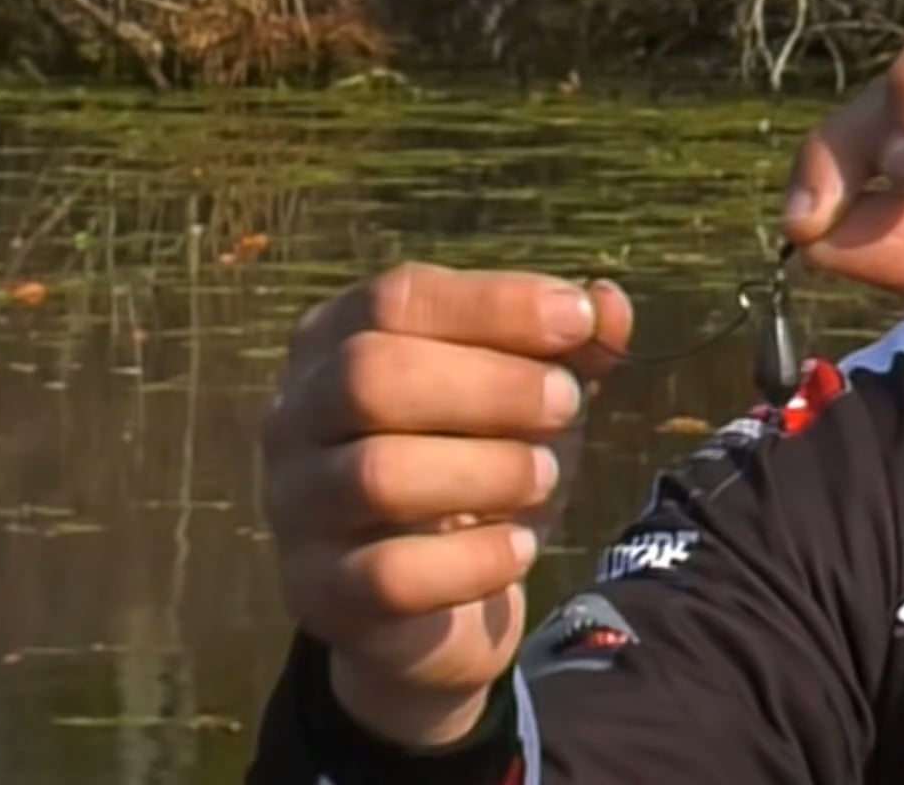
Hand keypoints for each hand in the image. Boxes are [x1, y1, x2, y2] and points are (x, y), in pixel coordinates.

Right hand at [261, 264, 632, 745]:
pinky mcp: (320, 594)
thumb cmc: (475, 471)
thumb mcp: (528, 402)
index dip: (493, 303)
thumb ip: (569, 351)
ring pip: (377, 474)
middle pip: (369, 374)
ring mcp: (296, 509)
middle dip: (488, 385)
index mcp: (334, 344)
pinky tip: (520, 549)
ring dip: (486, 470)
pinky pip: (391, 575)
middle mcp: (294, 418)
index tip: (579, 319)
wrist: (433, 606)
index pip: (396, 298)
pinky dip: (472, 559)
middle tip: (567, 405)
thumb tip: (609, 301)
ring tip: (545, 475)